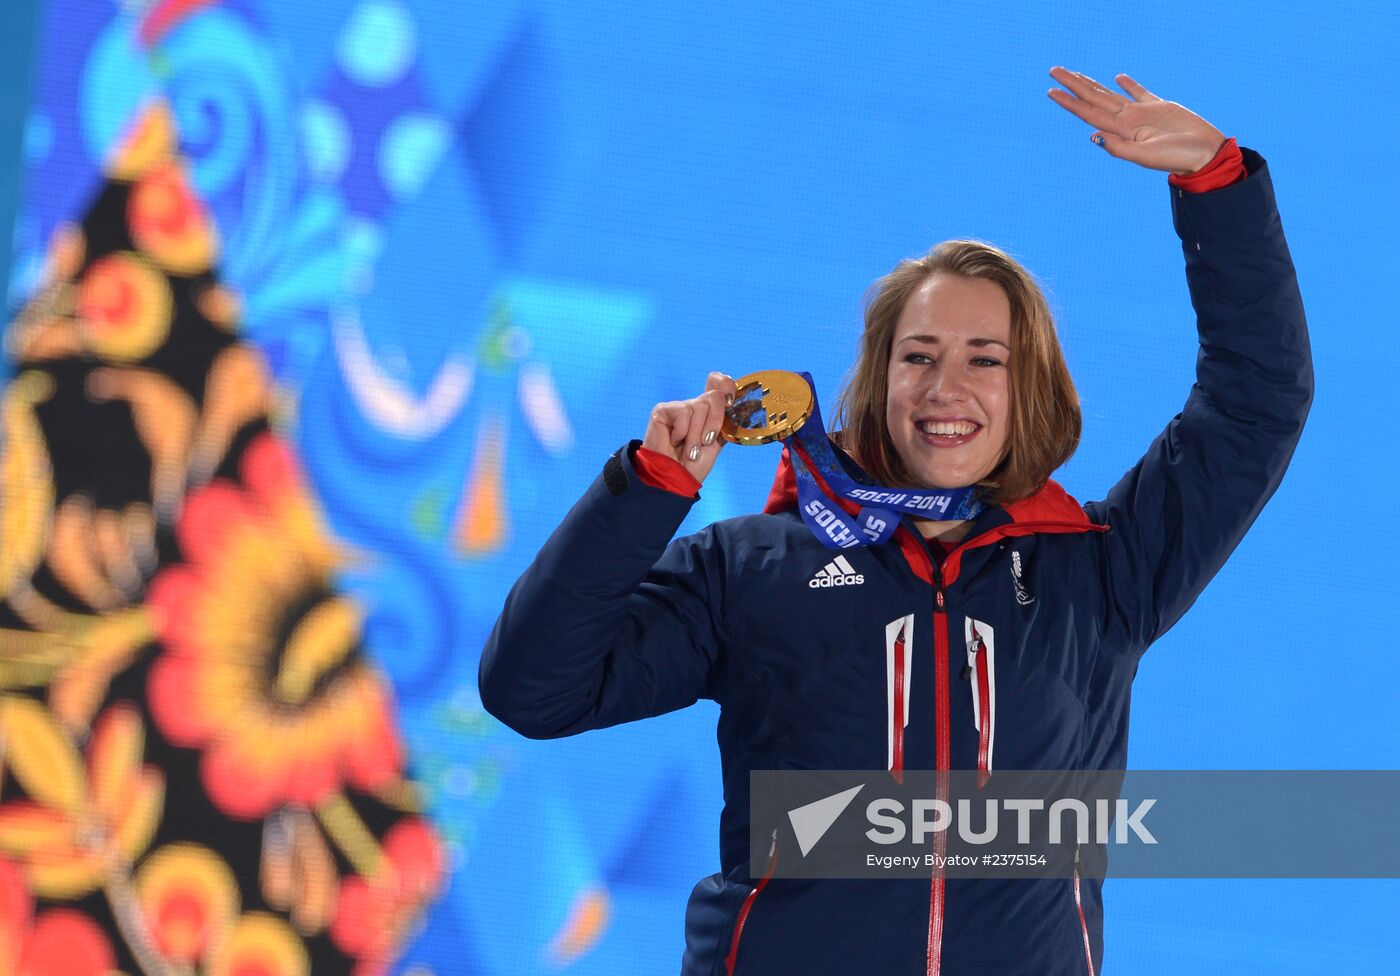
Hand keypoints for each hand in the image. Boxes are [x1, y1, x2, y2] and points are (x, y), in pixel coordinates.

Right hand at [642, 371, 739, 483]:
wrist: (675, 478)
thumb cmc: (694, 465)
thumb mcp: (717, 442)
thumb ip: (727, 422)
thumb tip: (745, 404)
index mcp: (709, 412)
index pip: (718, 383)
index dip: (726, 385)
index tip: (730, 403)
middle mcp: (694, 406)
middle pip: (714, 396)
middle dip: (714, 422)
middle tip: (705, 442)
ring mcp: (678, 407)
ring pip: (700, 406)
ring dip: (697, 434)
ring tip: (690, 450)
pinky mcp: (663, 410)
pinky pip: (684, 412)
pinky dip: (682, 432)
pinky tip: (674, 441)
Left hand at [1047, 67, 1226, 174]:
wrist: (1204, 153)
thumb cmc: (1177, 157)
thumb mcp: (1145, 156)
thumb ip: (1119, 147)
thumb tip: (1092, 136)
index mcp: (1121, 131)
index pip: (1088, 112)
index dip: (1069, 102)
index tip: (1051, 90)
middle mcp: (1126, 121)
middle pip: (1093, 99)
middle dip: (1073, 85)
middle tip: (1054, 70)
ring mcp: (1142, 113)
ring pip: (1110, 94)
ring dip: (1091, 84)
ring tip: (1075, 75)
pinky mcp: (1160, 106)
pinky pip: (1139, 92)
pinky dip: (1128, 85)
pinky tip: (1117, 77)